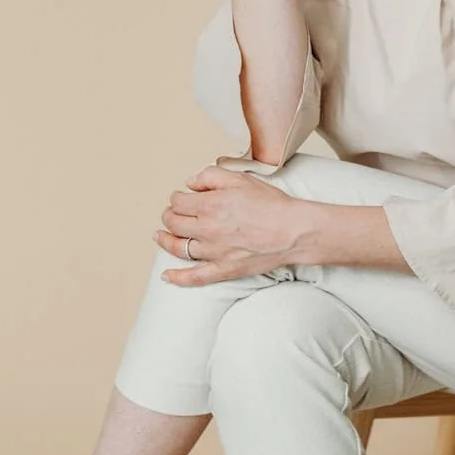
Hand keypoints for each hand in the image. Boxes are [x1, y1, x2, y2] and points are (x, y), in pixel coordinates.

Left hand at [155, 164, 308, 285]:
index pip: (178, 202)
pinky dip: (178, 278)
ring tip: (160, 236)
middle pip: (174, 223)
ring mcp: (213, 251)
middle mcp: (207, 229)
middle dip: (169, 216)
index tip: (182, 198)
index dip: (177, 198)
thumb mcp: (241, 178)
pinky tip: (166, 276)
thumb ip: (211, 176)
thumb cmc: (272, 204)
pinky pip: (194, 277)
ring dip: (166, 240)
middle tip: (172, 214)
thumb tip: (191, 183)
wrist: (293, 231)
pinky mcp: (223, 269)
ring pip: (178, 248)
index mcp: (209, 205)